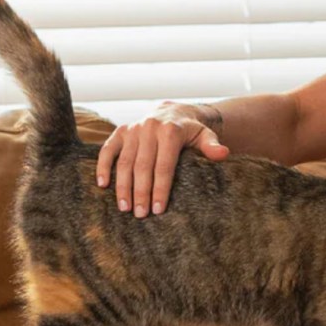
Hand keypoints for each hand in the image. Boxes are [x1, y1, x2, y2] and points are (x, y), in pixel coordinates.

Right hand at [96, 101, 228, 216]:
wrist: (173, 111)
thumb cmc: (191, 130)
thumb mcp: (205, 135)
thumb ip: (212, 146)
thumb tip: (223, 153)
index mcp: (170, 132)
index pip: (164, 166)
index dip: (160, 189)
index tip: (158, 209)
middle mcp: (149, 129)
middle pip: (142, 166)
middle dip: (141, 192)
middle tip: (140, 215)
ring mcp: (133, 129)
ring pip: (124, 161)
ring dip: (123, 186)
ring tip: (125, 208)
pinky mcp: (120, 131)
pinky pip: (108, 149)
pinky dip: (102, 166)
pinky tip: (103, 185)